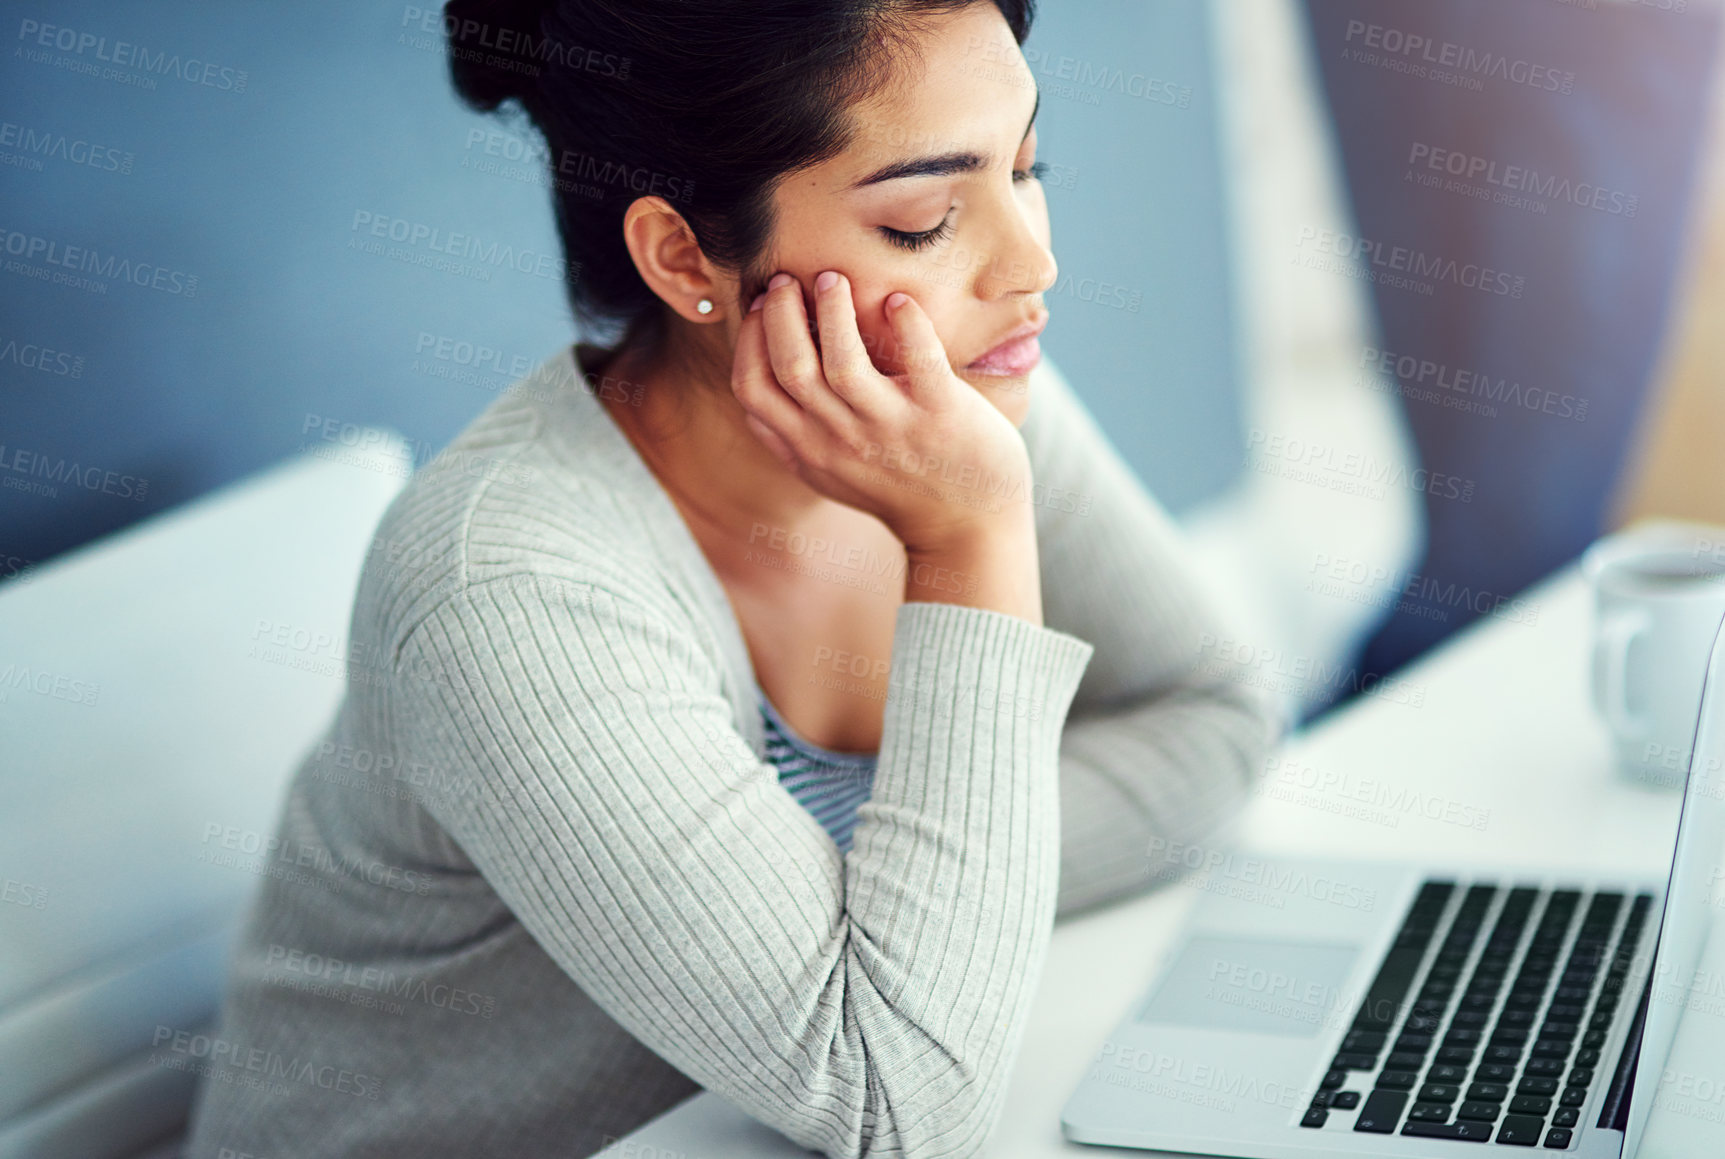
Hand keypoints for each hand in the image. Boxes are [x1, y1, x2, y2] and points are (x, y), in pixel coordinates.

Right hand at [731, 270, 1034, 558]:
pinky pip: (919, 360)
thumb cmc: (896, 489)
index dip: (748, 338)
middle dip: (779, 312)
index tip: (759, 304)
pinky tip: (899, 301)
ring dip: (832, 310)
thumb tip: (753, 388)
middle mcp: (842, 440)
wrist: (967, 527)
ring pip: (843, 362)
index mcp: (809, 449)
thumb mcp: (828, 473)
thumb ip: (789, 437)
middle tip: (787, 279)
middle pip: (790, 366)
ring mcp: (891, 429)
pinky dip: (906, 322)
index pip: (752, 389)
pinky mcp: (941, 416)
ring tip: (833, 279)